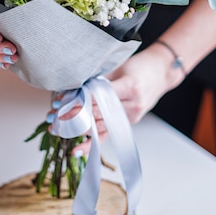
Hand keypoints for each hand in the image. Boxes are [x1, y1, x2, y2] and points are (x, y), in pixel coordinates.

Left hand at [68, 43, 184, 155]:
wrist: (162, 72)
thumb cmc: (140, 65)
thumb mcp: (120, 65)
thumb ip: (100, 77)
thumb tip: (73, 85)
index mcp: (130, 86)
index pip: (100, 96)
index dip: (79, 100)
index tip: (60, 102)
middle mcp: (132, 104)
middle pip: (98, 113)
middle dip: (74, 116)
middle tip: (53, 117)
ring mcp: (132, 116)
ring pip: (102, 126)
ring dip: (78, 129)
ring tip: (57, 129)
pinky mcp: (129, 122)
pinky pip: (109, 132)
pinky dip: (93, 142)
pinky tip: (78, 149)